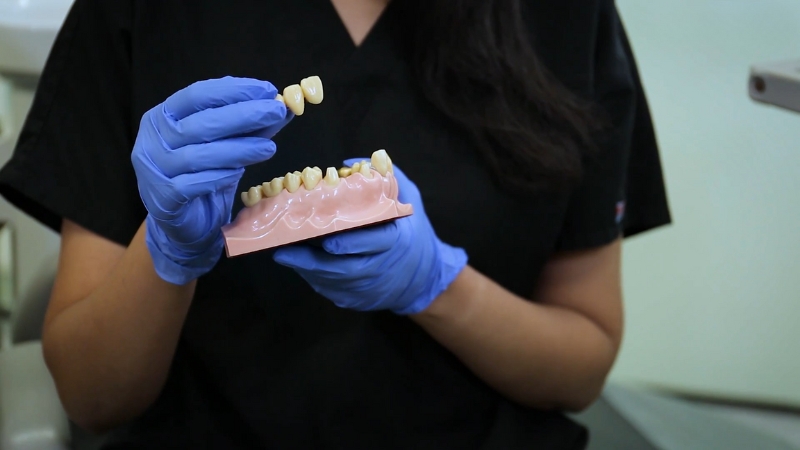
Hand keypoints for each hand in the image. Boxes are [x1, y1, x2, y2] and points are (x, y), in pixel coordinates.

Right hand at [131, 76, 291, 284]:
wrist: (185, 222)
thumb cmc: (204, 174)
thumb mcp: (227, 144)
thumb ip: (251, 125)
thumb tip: (285, 106)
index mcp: (163, 116)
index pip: (197, 95)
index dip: (233, 90)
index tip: (267, 90)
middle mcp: (152, 139)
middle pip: (201, 123)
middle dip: (243, 115)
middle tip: (276, 111)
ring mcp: (154, 170)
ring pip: (199, 155)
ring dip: (238, 149)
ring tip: (269, 148)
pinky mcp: (163, 198)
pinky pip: (194, 184)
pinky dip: (219, 177)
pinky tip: (240, 173)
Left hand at [272, 160, 467, 313]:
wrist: (424, 280)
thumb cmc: (413, 233)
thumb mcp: (410, 201)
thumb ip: (386, 179)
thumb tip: (349, 164)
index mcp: (397, 242)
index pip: (373, 243)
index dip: (350, 243)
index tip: (327, 239)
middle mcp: (381, 269)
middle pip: (343, 268)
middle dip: (312, 259)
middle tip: (284, 248)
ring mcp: (367, 290)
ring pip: (331, 281)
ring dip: (305, 268)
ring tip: (282, 252)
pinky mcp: (355, 301)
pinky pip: (328, 289)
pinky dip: (311, 276)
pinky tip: (296, 262)